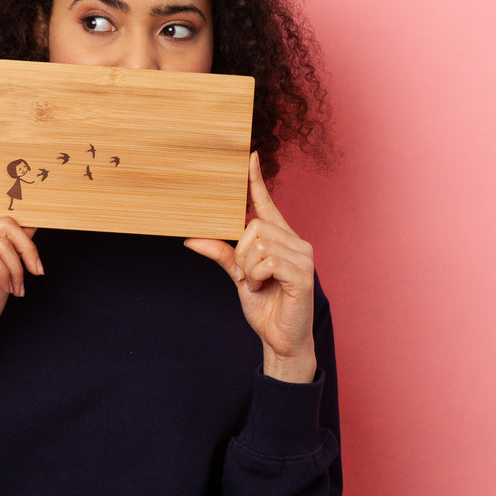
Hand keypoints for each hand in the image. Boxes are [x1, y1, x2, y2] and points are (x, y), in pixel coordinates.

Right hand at [0, 141, 42, 361]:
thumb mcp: (9, 269)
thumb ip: (17, 243)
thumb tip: (38, 218)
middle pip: (6, 219)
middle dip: (29, 246)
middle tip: (37, 271)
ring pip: (3, 237)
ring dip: (20, 266)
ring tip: (18, 286)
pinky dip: (9, 274)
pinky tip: (8, 289)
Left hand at [185, 152, 317, 383]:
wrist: (281, 339)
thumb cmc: (265, 306)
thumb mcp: (238, 276)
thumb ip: (222, 254)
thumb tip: (192, 238)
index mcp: (280, 238)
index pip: (267, 203)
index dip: (257, 180)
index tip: (250, 156)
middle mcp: (295, 242)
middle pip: (254, 225)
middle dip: (240, 253)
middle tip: (246, 276)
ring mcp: (302, 256)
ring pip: (259, 244)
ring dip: (248, 269)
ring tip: (257, 284)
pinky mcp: (303, 274)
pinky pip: (267, 262)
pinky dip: (257, 277)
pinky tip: (264, 288)